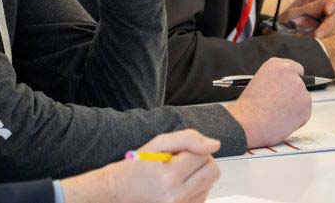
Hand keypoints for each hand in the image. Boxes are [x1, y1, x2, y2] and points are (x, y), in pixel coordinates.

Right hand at [61, 130, 219, 202]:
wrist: (120, 191)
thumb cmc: (135, 167)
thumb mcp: (156, 144)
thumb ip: (187, 139)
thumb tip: (214, 143)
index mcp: (169, 176)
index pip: (204, 155)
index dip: (193, 148)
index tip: (180, 150)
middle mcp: (177, 196)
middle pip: (212, 171)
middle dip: (202, 160)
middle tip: (183, 159)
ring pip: (210, 183)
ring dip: (198, 174)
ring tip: (177, 171)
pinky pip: (204, 195)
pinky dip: (196, 186)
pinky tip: (179, 183)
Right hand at [227, 58, 310, 148]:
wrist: (251, 121)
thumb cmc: (250, 106)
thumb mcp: (258, 83)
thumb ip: (274, 82)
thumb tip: (283, 89)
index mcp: (276, 65)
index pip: (294, 68)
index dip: (289, 79)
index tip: (286, 87)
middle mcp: (290, 73)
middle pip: (300, 83)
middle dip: (293, 94)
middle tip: (280, 103)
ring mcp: (300, 88)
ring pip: (303, 99)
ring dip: (295, 106)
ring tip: (277, 113)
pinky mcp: (307, 104)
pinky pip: (305, 112)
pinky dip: (297, 118)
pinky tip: (283, 119)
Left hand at [277, 0, 334, 37]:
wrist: (284, 27)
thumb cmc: (288, 15)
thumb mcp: (294, 10)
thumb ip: (309, 7)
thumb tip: (325, 0)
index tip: (327, 11)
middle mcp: (328, 5)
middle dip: (328, 24)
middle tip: (318, 33)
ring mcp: (330, 17)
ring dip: (323, 31)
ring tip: (305, 32)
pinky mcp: (330, 28)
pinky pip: (332, 33)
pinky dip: (320, 35)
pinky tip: (308, 33)